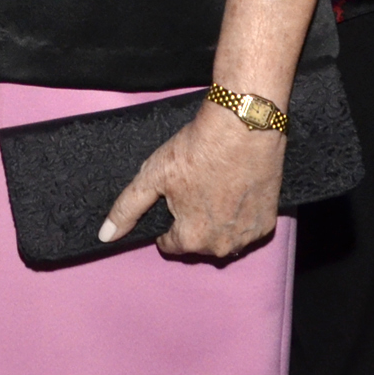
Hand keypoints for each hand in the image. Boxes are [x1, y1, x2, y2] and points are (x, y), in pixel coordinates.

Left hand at [99, 101, 285, 260]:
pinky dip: (240, 215)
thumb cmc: (197, 150)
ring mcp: (248, 237)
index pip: (170, 244)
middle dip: (193, 221)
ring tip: (214, 187)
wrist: (243, 127)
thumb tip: (105, 235)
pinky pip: (247, 227)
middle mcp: (222, 247)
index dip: (167, 221)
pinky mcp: (268, 223)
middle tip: (193, 187)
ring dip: (217, 221)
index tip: (172, 198)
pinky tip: (234, 189)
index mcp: (192, 239)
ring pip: (224, 237)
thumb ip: (127, 209)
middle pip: (198, 242)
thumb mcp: (152, 175)